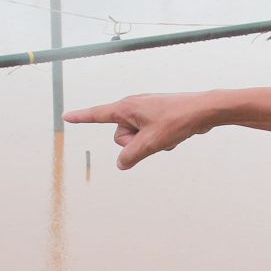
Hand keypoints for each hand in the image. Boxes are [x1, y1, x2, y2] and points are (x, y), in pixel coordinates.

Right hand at [63, 93, 210, 168]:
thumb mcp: (150, 143)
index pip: (97, 115)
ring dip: (149, 143)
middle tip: (155, 137)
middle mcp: (133, 107)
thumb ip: (131, 156)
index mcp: (126, 108)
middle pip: (120, 136)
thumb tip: (121, 163)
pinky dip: (159, 140)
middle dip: (135, 143)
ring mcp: (145, 112)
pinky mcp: (156, 118)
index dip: (81, 118)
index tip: (66, 116)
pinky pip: (149, 136)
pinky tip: (173, 135)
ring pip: (136, 139)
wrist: (204, 110)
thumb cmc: (177, 120)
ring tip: (167, 134)